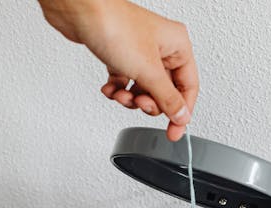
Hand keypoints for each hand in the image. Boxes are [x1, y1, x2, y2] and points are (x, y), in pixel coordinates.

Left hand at [38, 0, 198, 140]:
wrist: (81, 12)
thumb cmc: (115, 26)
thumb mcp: (148, 71)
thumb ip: (167, 98)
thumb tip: (181, 116)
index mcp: (177, 46)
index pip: (188, 87)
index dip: (181, 112)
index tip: (173, 131)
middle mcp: (161, 47)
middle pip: (165, 91)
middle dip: (149, 102)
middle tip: (139, 103)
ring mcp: (140, 51)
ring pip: (144, 88)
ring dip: (131, 98)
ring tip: (120, 94)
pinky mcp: (120, 54)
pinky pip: (126, 81)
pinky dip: (117, 89)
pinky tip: (110, 88)